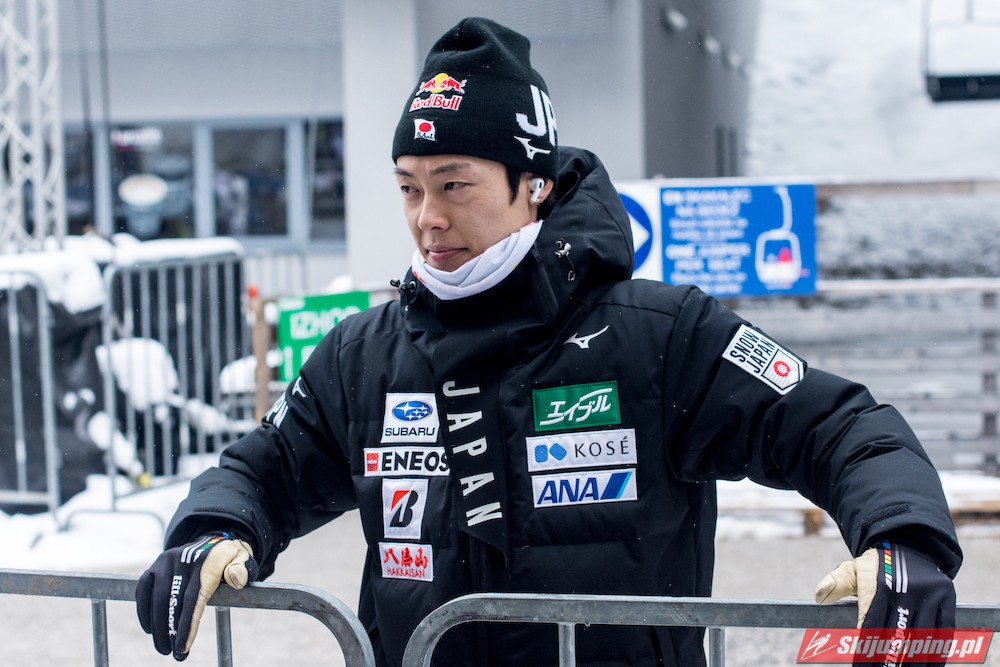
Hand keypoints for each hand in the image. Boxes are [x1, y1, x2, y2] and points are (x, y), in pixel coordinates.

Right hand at [136, 533, 257, 660]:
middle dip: (170, 631)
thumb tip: (237, 580)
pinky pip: (143, 590)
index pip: (194, 599)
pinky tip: (149, 629)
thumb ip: (242, 569)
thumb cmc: (227, 560)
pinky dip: (144, 610)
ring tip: (162, 647)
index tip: (183, 648)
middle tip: (171, 653)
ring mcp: (166, 562)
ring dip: (157, 626)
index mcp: (206, 563)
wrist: (212, 540)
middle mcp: (183, 561)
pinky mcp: (154, 566)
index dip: (188, 625)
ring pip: (156, 598)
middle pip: (173, 601)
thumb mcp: (242, 560)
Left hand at [815, 541, 955, 664]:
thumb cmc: (877, 565)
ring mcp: (928, 593)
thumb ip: (837, 582)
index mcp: (879, 585)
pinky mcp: (947, 598)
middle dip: (888, 658)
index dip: (868, 647)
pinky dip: (937, 652)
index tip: (862, 665)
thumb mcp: (854, 568)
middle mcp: (905, 589)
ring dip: (914, 660)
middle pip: (897, 634)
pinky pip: (944, 631)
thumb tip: (819, 596)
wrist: (909, 542)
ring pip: (922, 636)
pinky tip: (928, 666)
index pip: (872, 624)